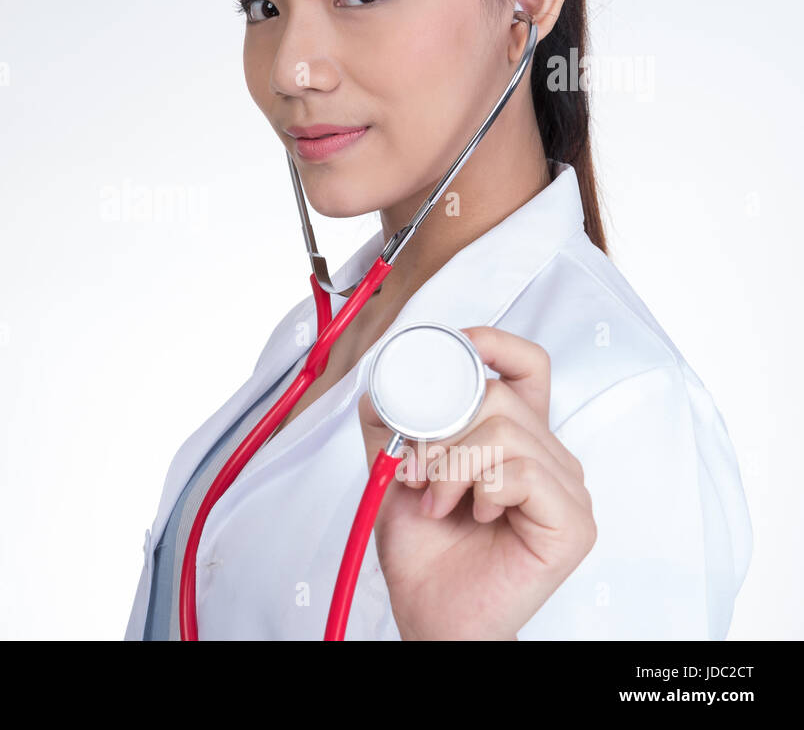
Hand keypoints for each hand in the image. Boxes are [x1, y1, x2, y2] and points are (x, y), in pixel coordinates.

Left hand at [358, 326, 596, 639]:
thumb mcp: (395, 466)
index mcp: (515, 436)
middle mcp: (547, 456)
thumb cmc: (423, 548)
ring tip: (437, 500)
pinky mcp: (572, 523)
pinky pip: (522, 474)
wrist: (430, 611)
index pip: (527, 366)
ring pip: (507, 433)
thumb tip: (384, 381)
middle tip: (417, 467)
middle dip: (442, 426)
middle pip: (500, 396)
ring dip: (452, 465)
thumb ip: (391, 420)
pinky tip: (474, 515)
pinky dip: (481, 490)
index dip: (494, 344)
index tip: (455, 347)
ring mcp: (566, 489)